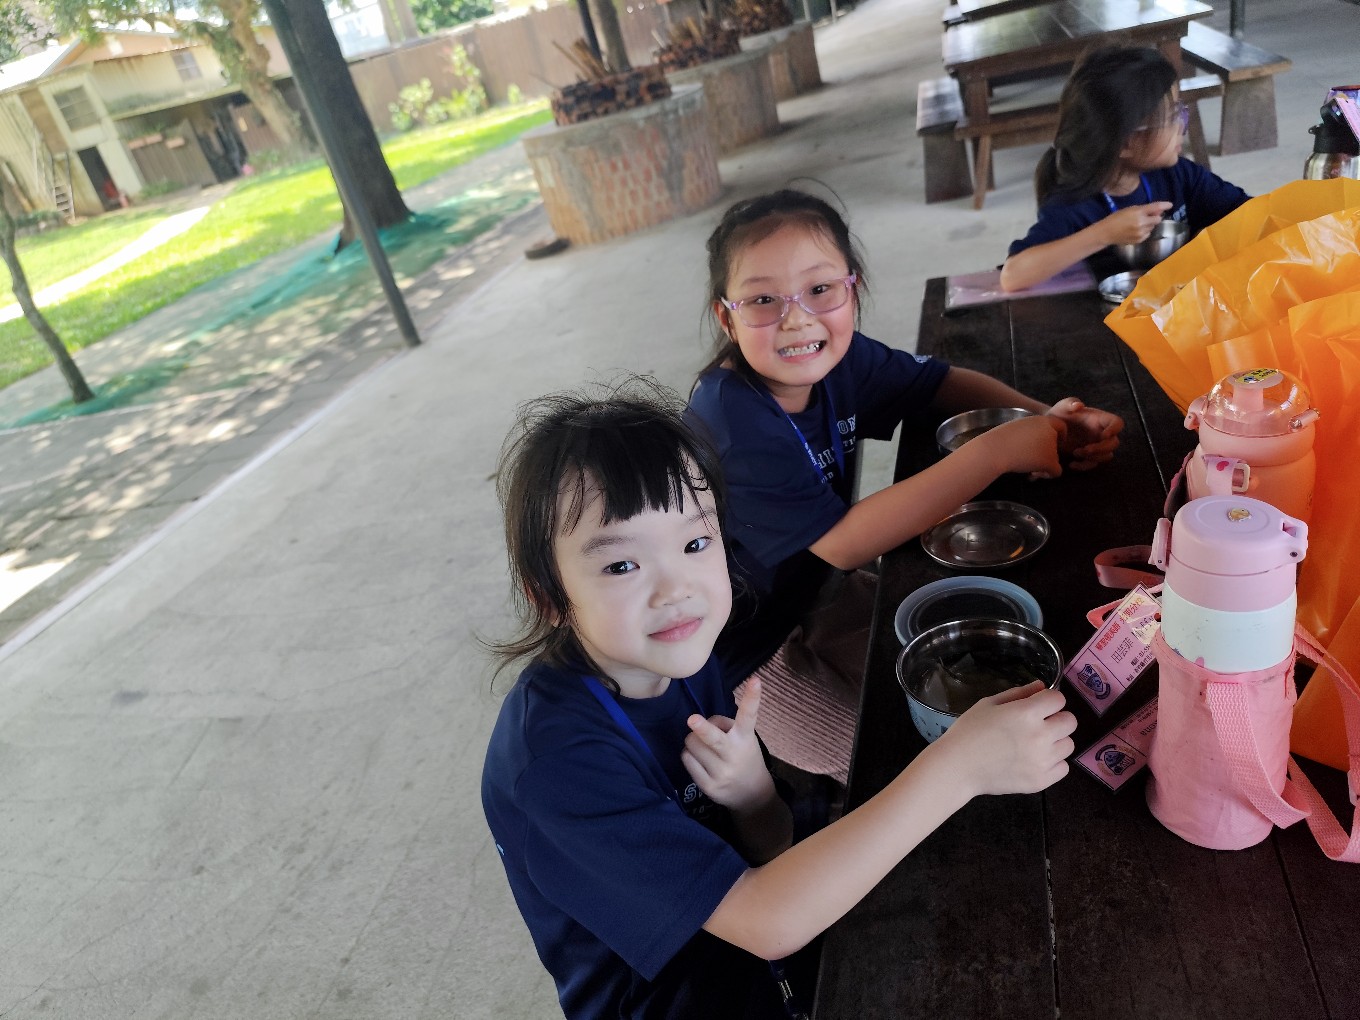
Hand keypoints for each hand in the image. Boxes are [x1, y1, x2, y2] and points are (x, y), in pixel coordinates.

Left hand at [683, 678, 776, 812]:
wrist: (753, 794)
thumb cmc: (744, 756)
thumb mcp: (744, 739)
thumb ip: (725, 727)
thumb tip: (698, 724)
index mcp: (745, 738)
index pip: (749, 715)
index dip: (752, 697)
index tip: (756, 680)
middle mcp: (733, 755)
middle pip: (714, 739)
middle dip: (703, 728)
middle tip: (692, 719)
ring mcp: (720, 773)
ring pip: (692, 744)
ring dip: (694, 740)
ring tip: (704, 746)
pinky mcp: (708, 786)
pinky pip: (687, 759)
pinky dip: (690, 755)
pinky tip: (700, 759)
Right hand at [940, 680, 1075, 796]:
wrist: (957, 767)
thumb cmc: (969, 730)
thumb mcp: (989, 704)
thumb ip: (1019, 693)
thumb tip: (1042, 687)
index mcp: (1027, 713)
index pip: (1058, 699)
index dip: (1048, 700)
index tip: (1038, 706)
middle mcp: (1040, 735)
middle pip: (1070, 721)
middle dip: (1057, 719)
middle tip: (1039, 726)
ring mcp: (1043, 760)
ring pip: (1069, 745)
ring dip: (1056, 742)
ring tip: (1036, 745)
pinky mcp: (1041, 781)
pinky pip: (1064, 768)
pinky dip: (1053, 763)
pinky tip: (1035, 761)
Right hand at [979, 415, 1062, 479]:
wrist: (995, 449)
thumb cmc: (1000, 439)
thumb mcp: (1018, 427)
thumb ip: (1030, 432)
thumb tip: (1034, 444)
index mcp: (1043, 420)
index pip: (1060, 425)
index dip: (1059, 434)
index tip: (1052, 441)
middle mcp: (1050, 432)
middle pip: (1056, 445)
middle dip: (1047, 453)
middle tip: (1031, 460)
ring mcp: (1052, 448)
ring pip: (1055, 459)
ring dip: (1043, 464)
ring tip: (1027, 467)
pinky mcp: (1050, 462)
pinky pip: (1056, 472)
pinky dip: (1047, 475)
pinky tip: (1033, 475)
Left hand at [1045, 397, 1123, 468]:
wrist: (1048, 428)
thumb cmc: (1059, 414)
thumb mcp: (1063, 406)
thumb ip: (1070, 403)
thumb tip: (1078, 405)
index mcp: (1100, 419)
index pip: (1117, 423)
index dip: (1114, 429)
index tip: (1104, 435)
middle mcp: (1102, 433)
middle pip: (1114, 443)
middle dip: (1102, 448)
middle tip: (1085, 449)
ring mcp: (1096, 445)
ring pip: (1107, 455)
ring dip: (1094, 457)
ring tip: (1075, 453)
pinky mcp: (1088, 456)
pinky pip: (1093, 464)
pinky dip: (1084, 466)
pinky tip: (1071, 464)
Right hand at [1102, 202, 1173, 244]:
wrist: (1106, 233)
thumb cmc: (1116, 218)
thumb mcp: (1130, 209)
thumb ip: (1144, 210)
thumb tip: (1159, 210)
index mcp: (1138, 212)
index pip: (1155, 208)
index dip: (1164, 205)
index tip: (1170, 205)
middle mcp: (1141, 223)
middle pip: (1157, 219)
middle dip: (1154, 217)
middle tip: (1147, 217)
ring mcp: (1141, 233)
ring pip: (1153, 227)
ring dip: (1149, 225)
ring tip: (1138, 225)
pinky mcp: (1139, 240)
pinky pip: (1148, 234)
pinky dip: (1145, 232)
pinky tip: (1135, 231)